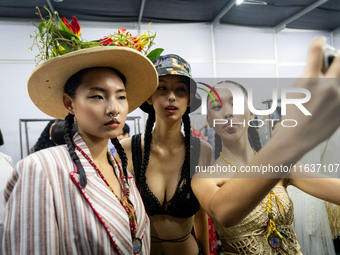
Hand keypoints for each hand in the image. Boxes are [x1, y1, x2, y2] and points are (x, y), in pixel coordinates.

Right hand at [278, 36, 339, 154]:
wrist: (297, 137)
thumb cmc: (292, 115)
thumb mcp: (295, 90)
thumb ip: (309, 73)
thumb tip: (320, 62)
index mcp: (310, 79)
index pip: (317, 50)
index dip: (319, 42)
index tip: (320, 40)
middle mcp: (327, 85)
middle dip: (336, 58)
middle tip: (333, 60)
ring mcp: (338, 97)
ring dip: (336, 77)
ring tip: (327, 87)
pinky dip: (336, 93)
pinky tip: (327, 100)